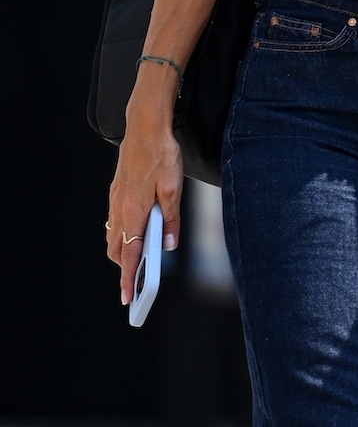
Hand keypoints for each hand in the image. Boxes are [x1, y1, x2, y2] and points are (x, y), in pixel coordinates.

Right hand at [106, 117, 181, 306]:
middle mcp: (119, 208)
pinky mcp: (117, 191)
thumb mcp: (174, 188)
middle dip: (125, 268)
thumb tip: (169, 245)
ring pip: (114, 235)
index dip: (129, 279)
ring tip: (138, 262)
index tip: (129, 298)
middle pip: (117, 249)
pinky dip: (122, 233)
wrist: (145, 128)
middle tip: (137, 283)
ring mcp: (115, 200)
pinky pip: (115, 220)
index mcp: (133, 212)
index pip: (130, 255)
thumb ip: (171, 219)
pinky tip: (136, 231)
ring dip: (123, 250)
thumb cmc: (162, 156)